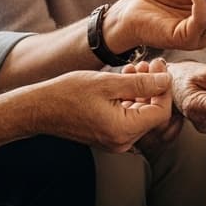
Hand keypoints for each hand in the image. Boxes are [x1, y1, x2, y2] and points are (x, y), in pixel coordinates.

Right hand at [26, 65, 173, 152]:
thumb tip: (165, 80)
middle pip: (153, 114)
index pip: (161, 113)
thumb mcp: (108, 83)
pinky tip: (125, 79)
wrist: (39, 108)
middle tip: (150, 63)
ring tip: (135, 67)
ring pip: (141, 114)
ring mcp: (115, 141)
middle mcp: (122, 142)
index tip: (161, 67)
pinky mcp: (108, 135)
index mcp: (123, 131)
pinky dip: (131, 98)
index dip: (164, 89)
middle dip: (154, 87)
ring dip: (143, 90)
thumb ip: (141, 83)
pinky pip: (128, 117)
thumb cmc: (68, 94)